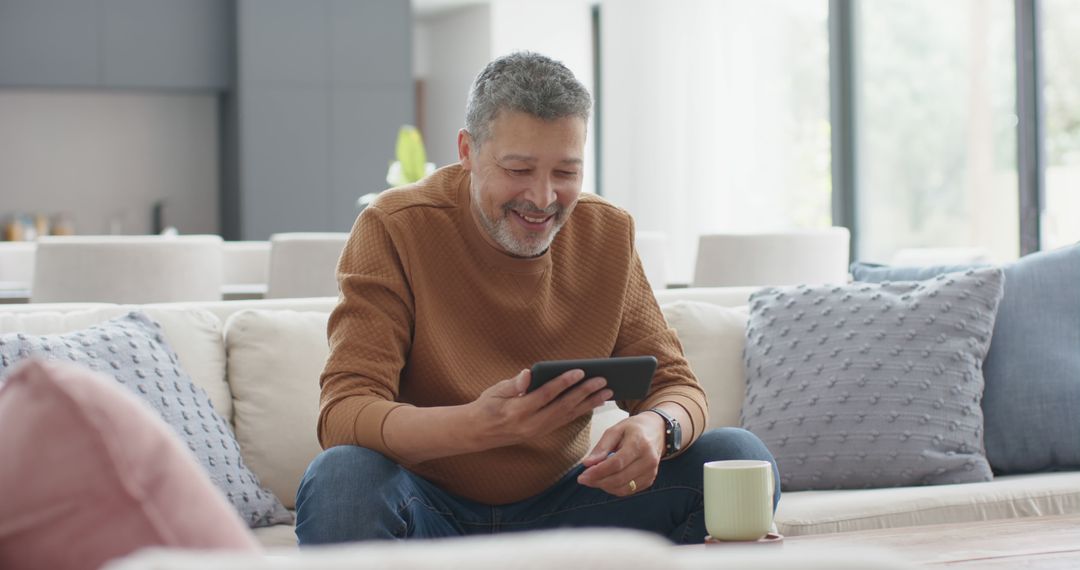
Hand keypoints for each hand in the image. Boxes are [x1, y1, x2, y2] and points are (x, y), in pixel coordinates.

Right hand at [467, 368, 612, 448]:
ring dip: (589, 404)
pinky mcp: (542, 432)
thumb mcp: (494, 391)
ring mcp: (538, 431)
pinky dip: (581, 411)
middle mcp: (531, 425)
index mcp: (517, 411)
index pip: (545, 395)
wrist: (479, 433)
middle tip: (603, 381)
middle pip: (563, 407)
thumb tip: (529, 373)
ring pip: (568, 416)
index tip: (580, 371)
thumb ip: (513, 384)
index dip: (563, 382)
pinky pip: (565, 421)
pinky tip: (593, 403)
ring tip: (606, 393)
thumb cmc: (487, 406)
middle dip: (584, 393)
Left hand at [577, 412, 664, 495]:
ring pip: (623, 489)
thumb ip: (601, 447)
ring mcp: (651, 472)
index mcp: (639, 443)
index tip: (583, 476)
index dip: (598, 472)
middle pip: (619, 479)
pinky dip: (615, 488)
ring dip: (605, 487)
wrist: (657, 431)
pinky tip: (607, 480)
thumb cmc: (634, 429)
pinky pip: (629, 491)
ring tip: (594, 478)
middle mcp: (648, 460)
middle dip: (598, 482)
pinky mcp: (650, 480)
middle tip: (584, 479)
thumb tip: (587, 464)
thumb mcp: (615, 430)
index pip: (616, 464)